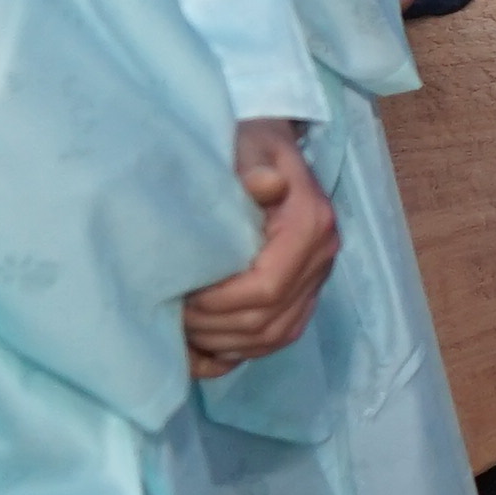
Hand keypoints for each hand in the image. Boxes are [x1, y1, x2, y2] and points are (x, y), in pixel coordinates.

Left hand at [183, 120, 343, 376]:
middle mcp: (321, 256)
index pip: (267, 287)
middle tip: (174, 315)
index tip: (182, 295)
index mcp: (310, 224)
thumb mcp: (247, 145)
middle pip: (269, 320)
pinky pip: (279, 336)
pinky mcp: (305, 291)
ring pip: (276, 336)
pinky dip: (243, 350)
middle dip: (216, 327)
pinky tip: (209, 349)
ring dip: (227, 343)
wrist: (269, 147)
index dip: (220, 303)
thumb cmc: (249, 144)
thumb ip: (253, 169)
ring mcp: (316, 277)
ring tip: (187, 331)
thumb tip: (267, 184)